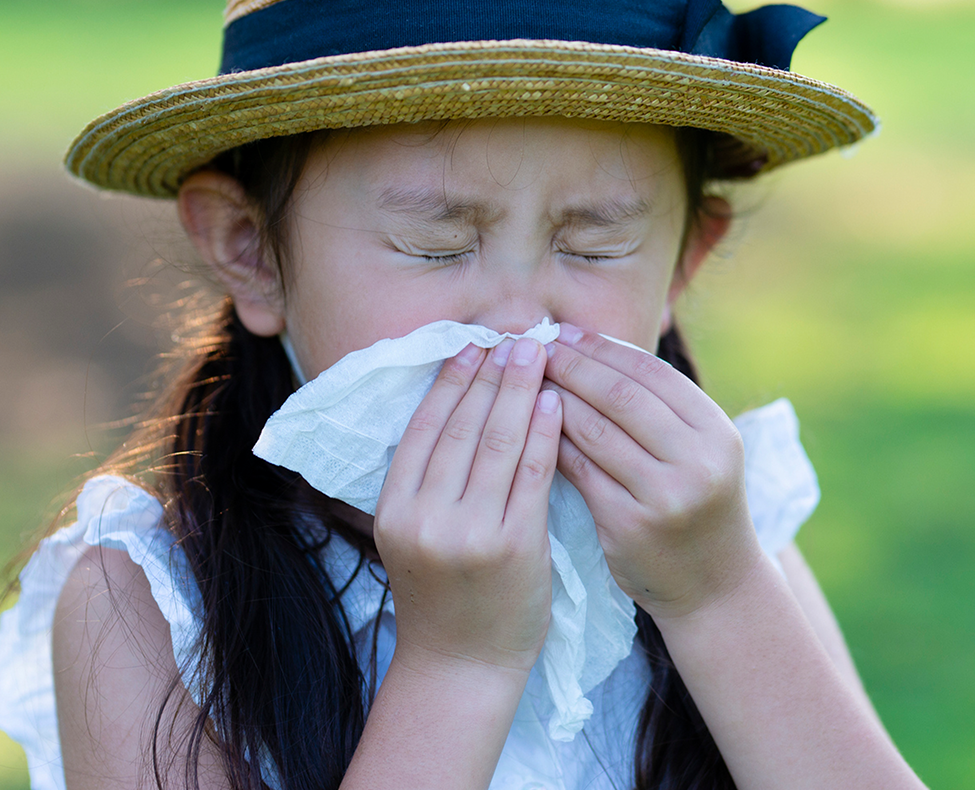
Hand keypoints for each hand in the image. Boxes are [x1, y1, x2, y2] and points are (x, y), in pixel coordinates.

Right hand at [374, 338, 561, 678]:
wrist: (461, 665)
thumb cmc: (442, 593)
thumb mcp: (415, 532)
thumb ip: (429, 477)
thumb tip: (457, 402)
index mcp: (394, 507)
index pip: (425, 426)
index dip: (451, 381)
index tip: (473, 345)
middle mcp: (425, 516)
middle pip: (462, 426)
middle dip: (491, 374)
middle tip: (513, 336)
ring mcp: (468, 532)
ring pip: (497, 441)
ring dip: (518, 390)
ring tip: (536, 354)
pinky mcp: (513, 545)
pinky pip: (531, 474)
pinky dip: (543, 433)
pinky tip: (553, 402)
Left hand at [543, 326, 762, 621]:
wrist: (715, 586)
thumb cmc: (697, 502)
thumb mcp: (700, 450)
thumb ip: (659, 406)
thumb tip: (591, 347)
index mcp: (716, 430)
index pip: (651, 372)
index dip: (603, 348)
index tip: (564, 332)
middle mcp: (697, 461)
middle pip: (621, 396)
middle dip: (574, 366)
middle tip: (537, 349)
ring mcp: (664, 496)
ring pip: (595, 431)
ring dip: (555, 401)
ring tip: (526, 381)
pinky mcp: (629, 525)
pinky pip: (579, 470)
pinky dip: (552, 443)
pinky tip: (529, 426)